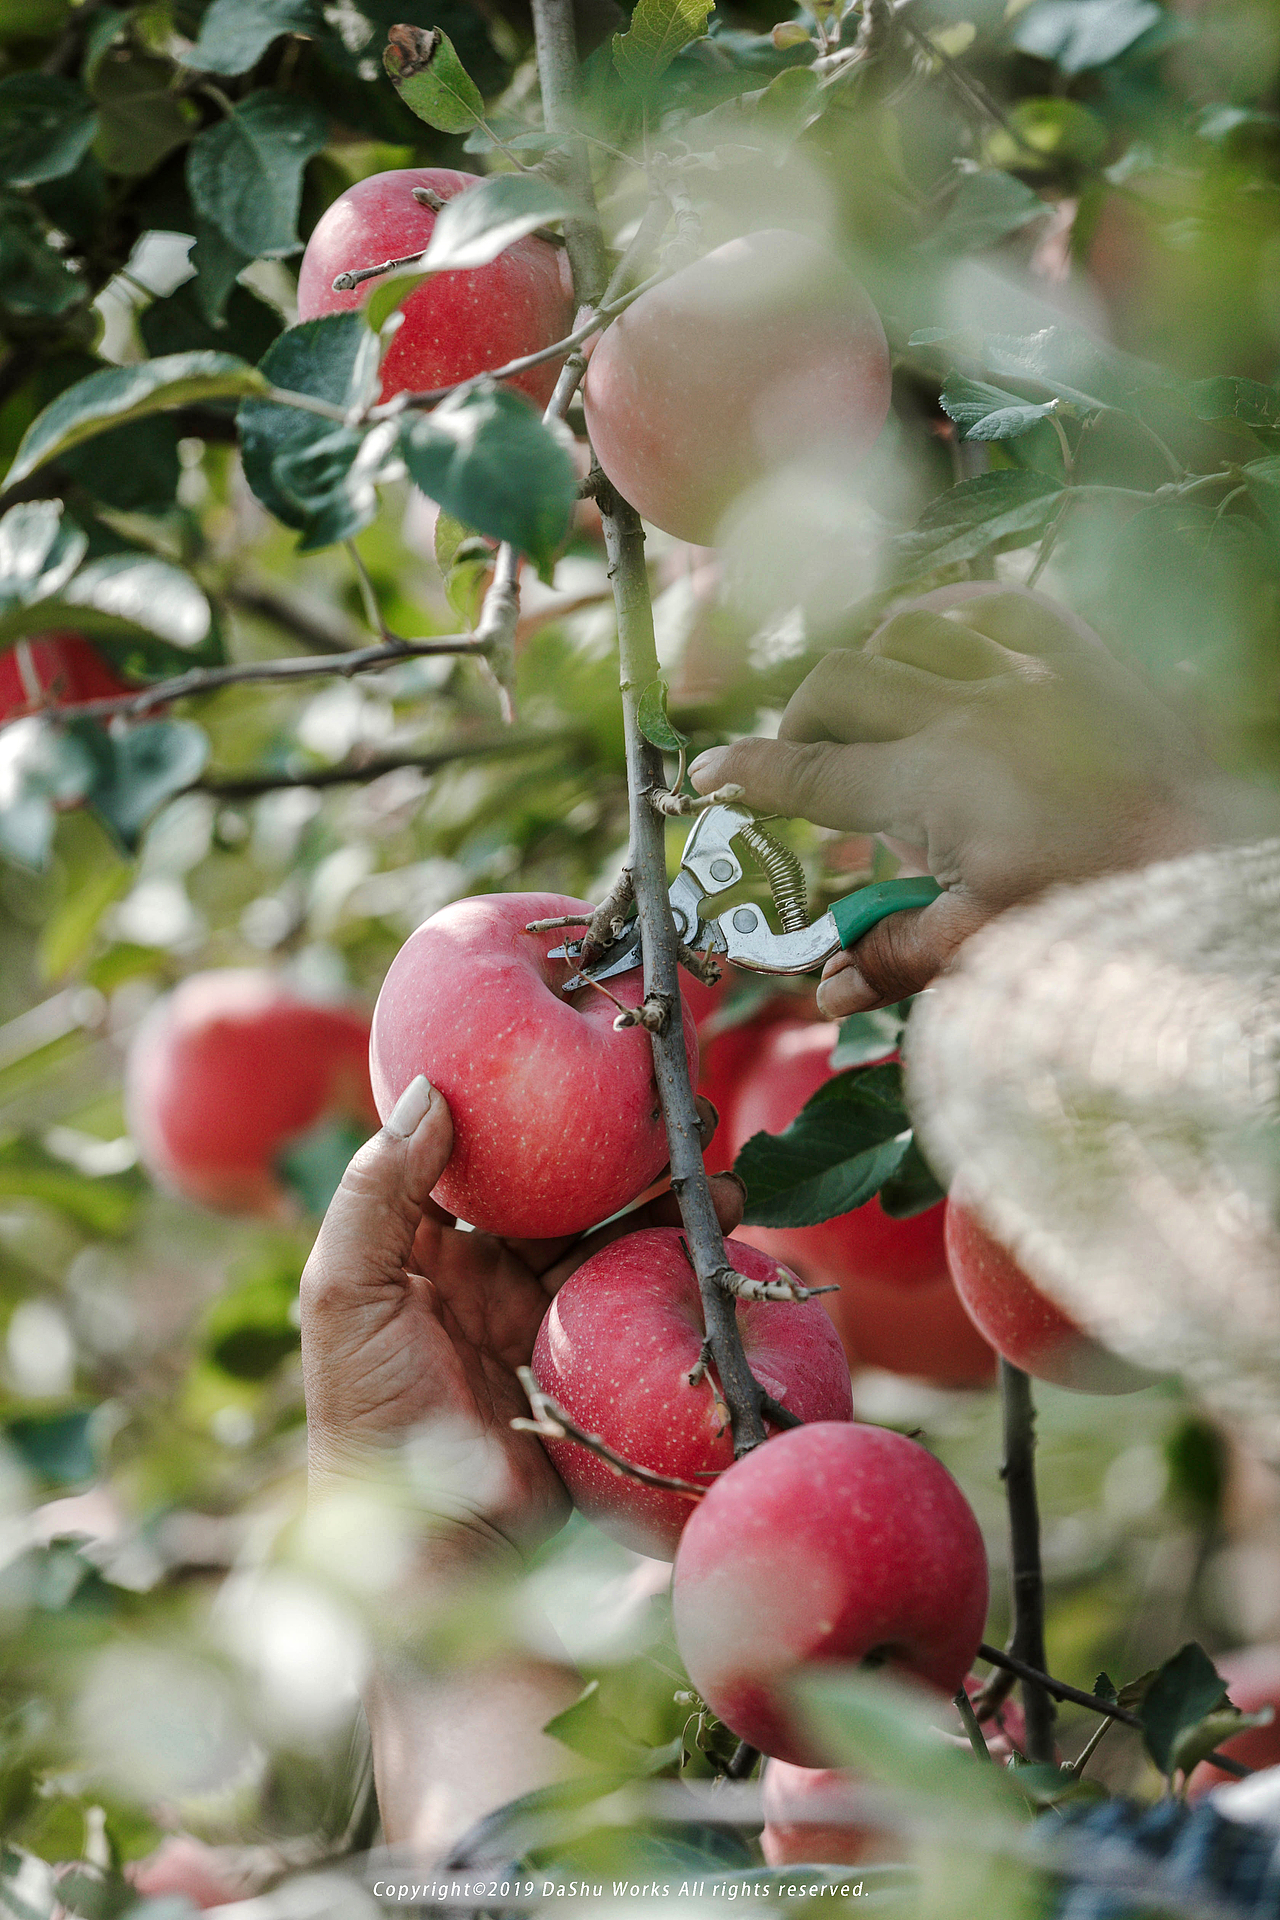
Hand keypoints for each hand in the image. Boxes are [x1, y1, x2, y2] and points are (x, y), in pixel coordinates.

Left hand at [300, 1075, 744, 1555]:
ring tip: (720, 1184)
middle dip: (614, 1157)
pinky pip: (641, 1309)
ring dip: (664, 1211)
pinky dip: (680, 1274)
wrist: (434, 1557)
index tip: (575, 1068)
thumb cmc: (370, 1420)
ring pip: (611, 1245)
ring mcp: (544, 1326)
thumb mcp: (345, 1295)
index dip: (523, 1113)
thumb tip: (429, 1089)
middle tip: (674, 1119)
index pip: (477, 1162)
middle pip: (559, 1198)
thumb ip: (377, 1191)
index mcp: (422, 1253)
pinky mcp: (593, 1374)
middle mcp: (485, 1280)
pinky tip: (721, 1249)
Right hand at [689, 585, 1221, 1016]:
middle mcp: (969, 710)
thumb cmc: (1101, 905)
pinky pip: (989, 600)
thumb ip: (895, 958)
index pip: (811, 774)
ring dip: (868, 665)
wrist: (1210, 854)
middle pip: (839, 686)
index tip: (707, 779)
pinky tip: (934, 642)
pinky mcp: (1075, 649)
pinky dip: (944, 615)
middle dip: (800, 723)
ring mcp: (1025, 670)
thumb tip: (822, 994)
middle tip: (800, 765)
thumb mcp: (991, 943)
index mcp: (937, 782)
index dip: (747, 777)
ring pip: (903, 628)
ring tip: (869, 711)